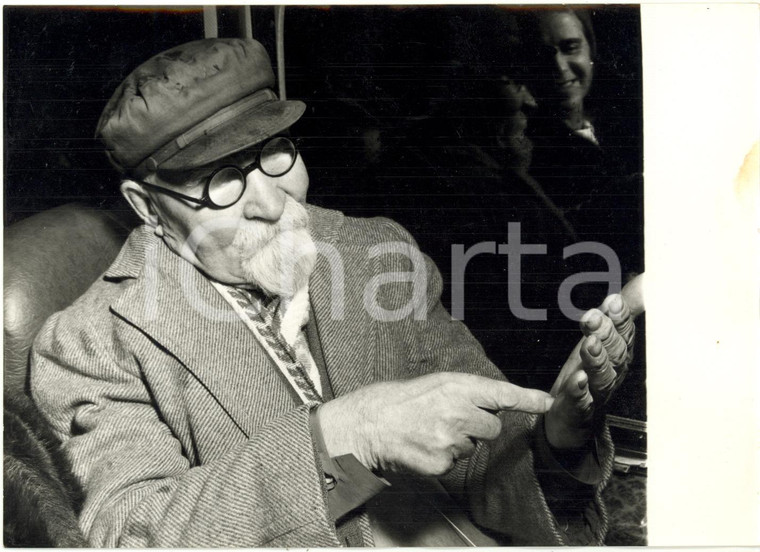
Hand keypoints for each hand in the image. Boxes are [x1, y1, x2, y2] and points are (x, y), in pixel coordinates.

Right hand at [317, 372, 552, 476]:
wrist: (371, 423)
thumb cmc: (403, 400)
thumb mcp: (436, 384)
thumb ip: (467, 392)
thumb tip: (494, 404)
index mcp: (457, 387)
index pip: (502, 394)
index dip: (528, 399)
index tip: (547, 403)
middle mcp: (458, 413)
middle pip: (492, 427)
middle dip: (479, 425)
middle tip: (452, 419)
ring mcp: (450, 440)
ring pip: (473, 446)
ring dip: (459, 440)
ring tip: (431, 429)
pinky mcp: (442, 463)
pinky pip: (456, 462)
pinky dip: (444, 456)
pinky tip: (425, 445)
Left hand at [545, 293, 635, 449]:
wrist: (571, 419)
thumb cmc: (588, 374)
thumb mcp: (600, 338)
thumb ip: (617, 312)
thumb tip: (647, 279)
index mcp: (618, 352)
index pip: (623, 331)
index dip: (619, 317)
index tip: (613, 302)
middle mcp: (613, 371)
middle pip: (614, 351)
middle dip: (605, 333)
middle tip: (594, 318)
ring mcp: (597, 391)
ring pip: (601, 374)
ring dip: (596, 358)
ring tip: (589, 345)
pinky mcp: (578, 409)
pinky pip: (580, 399)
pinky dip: (579, 390)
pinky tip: (577, 380)